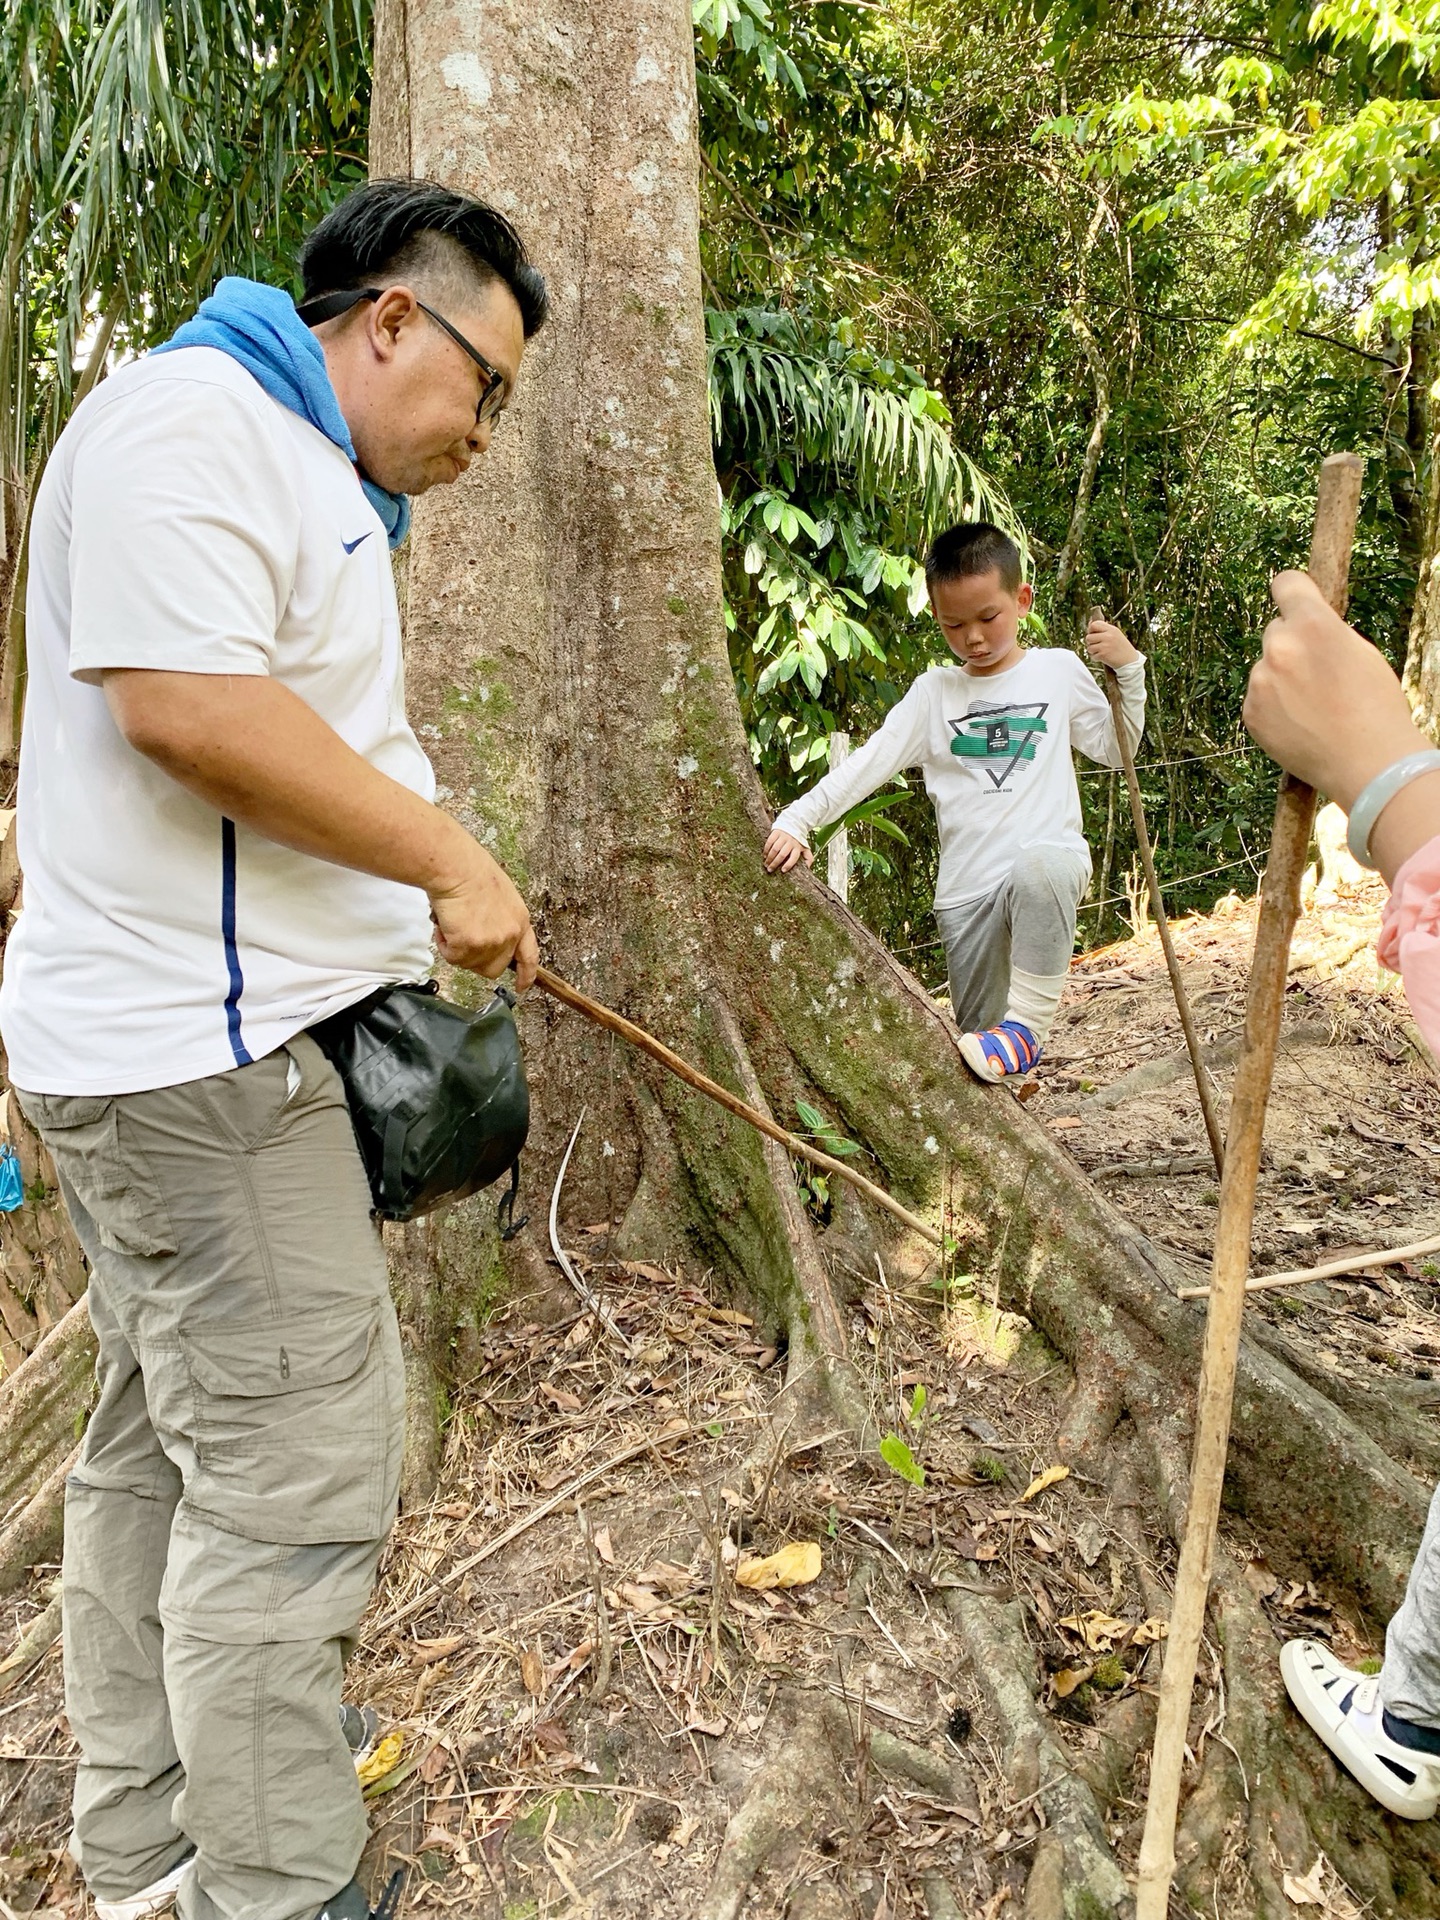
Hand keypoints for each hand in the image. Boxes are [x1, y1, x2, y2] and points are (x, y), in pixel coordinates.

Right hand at [428, 843, 537, 989]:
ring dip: (456, 948)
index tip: (521, 985)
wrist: (455, 867)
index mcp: (520, 920)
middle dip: (476, 961)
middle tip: (462, 941)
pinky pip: (452, 957)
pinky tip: (445, 923)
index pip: (529, 957)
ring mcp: (491, 943)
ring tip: (452, 922)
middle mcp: (510, 935)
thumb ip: (500, 920)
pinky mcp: (469, 946)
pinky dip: (444, 944)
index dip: (525, 975)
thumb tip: (487, 933)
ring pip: (469, 964)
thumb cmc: (470, 870)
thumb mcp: (500, 896)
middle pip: (494, 969)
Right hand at [763, 826, 813, 873]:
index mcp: (797, 847)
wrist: (794, 824)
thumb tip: (808, 868)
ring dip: (769, 857)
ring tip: (766, 864)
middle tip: (770, 870)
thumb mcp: (805, 848)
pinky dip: (766, 849)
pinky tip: (764, 855)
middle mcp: (790, 842)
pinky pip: (770, 842)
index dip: (789, 864)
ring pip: (775, 849)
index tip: (783, 870)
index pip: (794, 857)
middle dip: (775, 863)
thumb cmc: (798, 840)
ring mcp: (783, 837)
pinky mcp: (776, 832)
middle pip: (782, 854)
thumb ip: (808, 858)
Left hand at [1084, 617, 1139, 668]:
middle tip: (1097, 645)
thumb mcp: (1116, 634)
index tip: (1093, 634)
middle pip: (1089, 637)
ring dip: (1093, 651)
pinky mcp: (1103, 655)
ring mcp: (1105, 645)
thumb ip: (1104, 629)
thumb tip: (1090, 623)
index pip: (1094, 624)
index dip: (1090, 630)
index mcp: (1112, 629)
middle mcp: (1108, 636)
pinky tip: (1104, 657)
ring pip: (1089, 647)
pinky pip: (1092, 656)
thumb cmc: (1122, 648)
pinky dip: (1096, 658)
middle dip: (1090, 642)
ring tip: (1101, 652)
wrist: (1130, 661)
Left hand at [1243, 571, 1426, 812]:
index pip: (1286, 583)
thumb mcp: (1361, 651)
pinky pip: (1258, 698)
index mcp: (1312, 625)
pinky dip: (1273, 707)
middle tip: (1317, 673)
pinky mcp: (1250, 712)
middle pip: (1275, 630)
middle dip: (1292, 644)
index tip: (1294, 598)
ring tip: (1313, 707)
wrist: (1367, 761)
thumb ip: (1327, 631)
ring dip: (1281, 679)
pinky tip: (1299, 723)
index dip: (1293, 591)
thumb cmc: (1374, 707)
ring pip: (1266, 668)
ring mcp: (1260, 682)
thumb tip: (1307, 624)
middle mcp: (1279, 648)